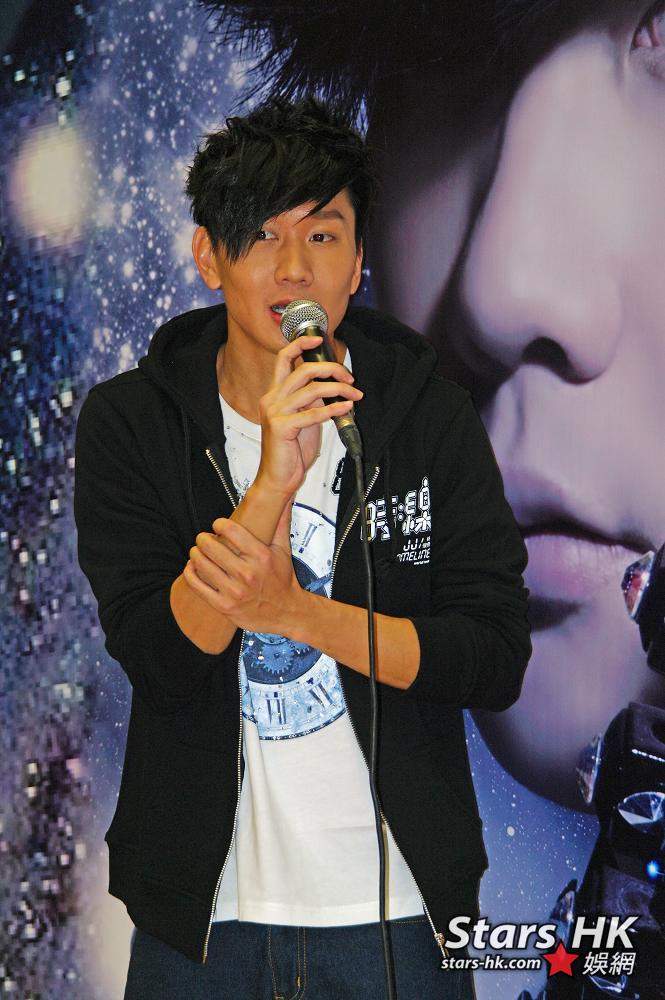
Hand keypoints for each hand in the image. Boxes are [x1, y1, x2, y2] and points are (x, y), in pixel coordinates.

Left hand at [183, 506, 306, 635]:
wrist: (286, 612)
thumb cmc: (282, 580)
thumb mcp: (284, 550)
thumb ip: (281, 521)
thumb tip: (286, 497)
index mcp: (261, 557)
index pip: (231, 531)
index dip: (219, 524)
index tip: (217, 525)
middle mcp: (247, 574)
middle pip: (211, 546)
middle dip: (203, 538)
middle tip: (203, 538)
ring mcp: (234, 591)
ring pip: (202, 564)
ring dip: (195, 554)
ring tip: (197, 551)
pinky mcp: (224, 605)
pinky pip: (197, 585)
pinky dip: (190, 573)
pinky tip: (192, 567)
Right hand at [255, 334, 362, 496]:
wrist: (277, 478)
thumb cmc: (290, 450)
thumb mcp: (301, 419)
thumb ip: (311, 402)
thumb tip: (333, 388)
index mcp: (273, 394)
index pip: (283, 359)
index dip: (300, 345)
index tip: (318, 340)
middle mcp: (271, 399)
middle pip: (303, 370)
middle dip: (331, 369)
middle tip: (350, 377)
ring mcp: (275, 412)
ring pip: (312, 389)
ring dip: (339, 389)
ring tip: (355, 395)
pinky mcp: (281, 427)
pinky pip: (314, 413)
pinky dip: (334, 408)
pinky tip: (346, 408)